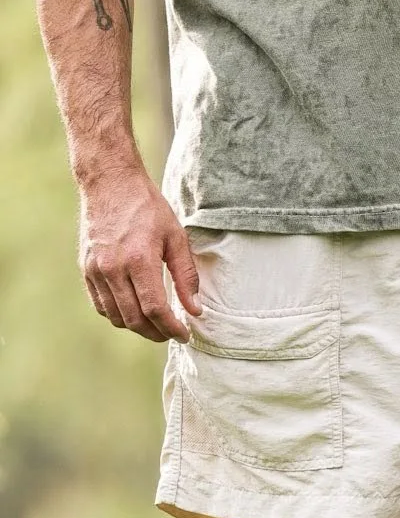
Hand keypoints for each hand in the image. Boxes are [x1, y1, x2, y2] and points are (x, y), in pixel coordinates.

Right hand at [79, 167, 200, 342]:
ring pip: (116, 317)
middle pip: (134, 319)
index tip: (183, 334)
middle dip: (156, 333)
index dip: (171, 328)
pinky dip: (118, 315)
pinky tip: (133, 310)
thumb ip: (186, 276)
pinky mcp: (86, 269)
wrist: (110, 183)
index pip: (155, 310)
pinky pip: (101, 305)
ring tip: (155, 324)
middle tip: (171, 333)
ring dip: (137, 327)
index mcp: (139, 260)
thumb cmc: (147, 207)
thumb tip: (194, 309)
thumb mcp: (176, 237)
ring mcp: (95, 270)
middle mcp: (113, 268)